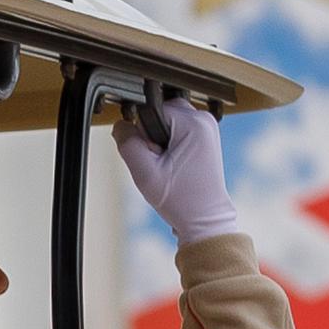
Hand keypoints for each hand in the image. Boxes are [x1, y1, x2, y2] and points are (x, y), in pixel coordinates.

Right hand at [115, 96, 240, 241]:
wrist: (204, 218)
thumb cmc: (181, 200)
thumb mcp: (144, 173)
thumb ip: (127, 143)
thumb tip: (120, 124)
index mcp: (193, 124)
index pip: (152, 110)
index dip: (144, 133)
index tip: (154, 156)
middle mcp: (204, 120)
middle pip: (161, 111)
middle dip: (152, 134)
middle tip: (160, 162)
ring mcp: (208, 127)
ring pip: (168, 120)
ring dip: (161, 139)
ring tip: (169, 164)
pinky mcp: (206, 136)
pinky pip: (178, 128)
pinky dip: (171, 142)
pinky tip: (175, 163)